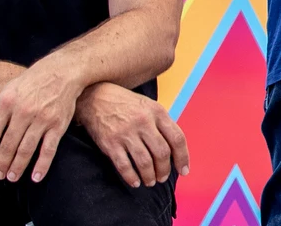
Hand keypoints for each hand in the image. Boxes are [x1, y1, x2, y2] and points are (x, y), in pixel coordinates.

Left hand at [0, 61, 82, 182]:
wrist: (64, 71)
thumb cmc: (33, 81)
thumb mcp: (10, 90)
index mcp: (7, 101)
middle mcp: (23, 110)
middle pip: (7, 144)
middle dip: (1, 163)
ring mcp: (42, 118)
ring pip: (25, 150)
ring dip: (17, 167)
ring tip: (12, 177)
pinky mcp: (58, 124)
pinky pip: (48, 149)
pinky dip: (42, 165)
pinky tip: (36, 177)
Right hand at [75, 83, 190, 187]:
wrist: (96, 98)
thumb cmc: (127, 104)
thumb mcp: (149, 106)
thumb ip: (162, 124)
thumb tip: (175, 149)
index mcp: (158, 112)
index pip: (177, 138)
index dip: (182, 157)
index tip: (184, 170)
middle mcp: (144, 122)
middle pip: (162, 153)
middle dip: (164, 170)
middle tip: (162, 178)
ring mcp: (126, 133)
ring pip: (145, 162)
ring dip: (149, 176)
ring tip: (150, 181)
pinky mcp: (110, 143)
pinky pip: (124, 166)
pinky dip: (131, 177)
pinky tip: (135, 182)